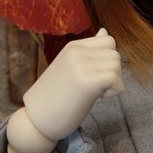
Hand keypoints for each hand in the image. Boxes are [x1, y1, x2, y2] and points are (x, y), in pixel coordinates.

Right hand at [8, 29, 122, 152]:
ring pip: (117, 66)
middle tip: (95, 87)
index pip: (108, 41)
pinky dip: (114, 91)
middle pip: (115, 54)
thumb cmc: (55, 97)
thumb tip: (104, 32)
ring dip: (113, 83)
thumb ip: (89, 52)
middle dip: (112, 72)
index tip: (94, 75)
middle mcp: (77, 51)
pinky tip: (97, 99)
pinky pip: (116, 79)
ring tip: (94, 93)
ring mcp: (81, 65)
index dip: (108, 60)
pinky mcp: (87, 82)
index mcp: (73, 47)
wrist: (36, 119)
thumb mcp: (72, 67)